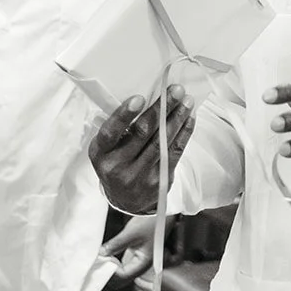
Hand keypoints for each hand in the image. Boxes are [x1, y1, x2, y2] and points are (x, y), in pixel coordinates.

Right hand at [88, 87, 194, 214]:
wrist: (126, 200)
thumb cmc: (117, 162)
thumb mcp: (107, 148)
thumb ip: (119, 128)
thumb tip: (148, 96)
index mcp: (100, 153)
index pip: (110, 132)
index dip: (124, 115)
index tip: (140, 97)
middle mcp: (117, 166)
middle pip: (142, 133)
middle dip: (161, 109)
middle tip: (176, 90)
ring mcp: (138, 176)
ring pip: (162, 142)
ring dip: (177, 119)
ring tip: (187, 101)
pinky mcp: (158, 181)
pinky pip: (175, 153)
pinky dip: (184, 133)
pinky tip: (189, 119)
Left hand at [99, 214, 168, 284]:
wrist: (164, 213)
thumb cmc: (152, 222)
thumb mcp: (131, 232)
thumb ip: (115, 245)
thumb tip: (101, 254)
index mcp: (144, 262)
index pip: (123, 276)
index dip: (109, 272)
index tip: (99, 263)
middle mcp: (142, 265)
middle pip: (122, 280)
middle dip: (109, 274)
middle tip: (99, 264)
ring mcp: (139, 261)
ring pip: (122, 274)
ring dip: (111, 270)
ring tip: (101, 260)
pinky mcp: (136, 255)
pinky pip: (123, 266)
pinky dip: (114, 264)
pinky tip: (108, 257)